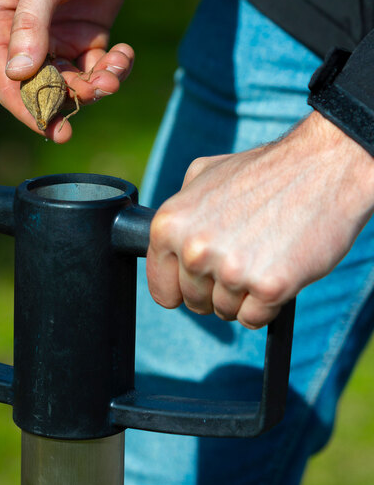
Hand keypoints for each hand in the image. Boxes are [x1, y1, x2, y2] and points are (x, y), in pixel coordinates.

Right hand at [0, 0, 133, 141]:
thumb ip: (30, 25)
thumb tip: (18, 74)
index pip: (8, 84)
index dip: (30, 110)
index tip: (54, 130)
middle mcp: (25, 43)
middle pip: (43, 91)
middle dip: (72, 98)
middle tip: (98, 92)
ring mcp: (57, 44)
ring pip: (74, 85)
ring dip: (97, 84)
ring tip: (115, 70)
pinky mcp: (86, 42)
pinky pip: (98, 70)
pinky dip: (114, 69)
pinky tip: (124, 52)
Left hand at [147, 112, 373, 327]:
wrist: (323, 165)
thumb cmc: (263, 171)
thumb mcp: (203, 175)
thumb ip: (179, 210)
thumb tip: (166, 240)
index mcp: (169, 226)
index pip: (162, 289)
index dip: (181, 289)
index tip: (197, 283)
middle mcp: (194, 250)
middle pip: (194, 302)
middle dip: (215, 290)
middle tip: (240, 260)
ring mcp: (231, 270)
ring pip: (225, 312)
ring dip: (242, 296)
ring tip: (261, 259)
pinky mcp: (269, 286)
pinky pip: (254, 319)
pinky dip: (266, 305)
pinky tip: (276, 272)